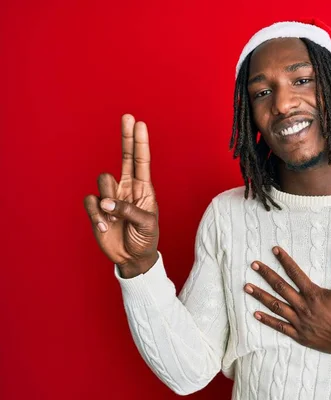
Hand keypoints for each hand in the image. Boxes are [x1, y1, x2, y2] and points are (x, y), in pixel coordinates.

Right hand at [84, 114, 158, 277]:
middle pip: (124, 157)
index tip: (139, 123)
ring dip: (109, 200)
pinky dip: (96, 215)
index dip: (139, 142)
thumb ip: (128, 210)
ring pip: (103, 181)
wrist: (132, 258)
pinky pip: (90, 201)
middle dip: (126, 137)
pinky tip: (105, 227)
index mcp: (144, 189)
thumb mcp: (146, 224)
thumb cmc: (145, 238)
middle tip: (127, 116)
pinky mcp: (97, 209)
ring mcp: (111, 197)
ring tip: (115, 218)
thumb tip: (106, 200)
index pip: (141, 161)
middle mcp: (127, 188)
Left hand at [244, 245, 330, 363]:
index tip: (274, 250)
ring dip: (260, 296)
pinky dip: (267, 320)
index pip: (295, 273)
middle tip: (254, 265)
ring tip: (247, 287)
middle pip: (281, 287)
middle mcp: (304, 307)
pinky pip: (280, 327)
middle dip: (266, 275)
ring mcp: (300, 322)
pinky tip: (256, 314)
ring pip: (276, 306)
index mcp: (314, 295)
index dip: (284, 260)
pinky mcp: (300, 335)